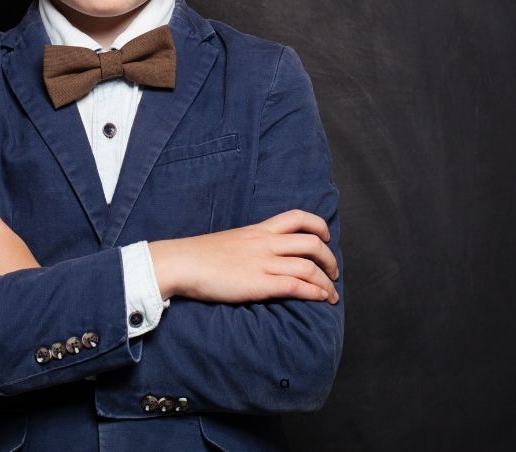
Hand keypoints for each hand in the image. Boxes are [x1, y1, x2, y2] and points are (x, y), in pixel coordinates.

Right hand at [149, 209, 339, 304]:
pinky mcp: (259, 284)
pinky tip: (320, 299)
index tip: (325, 237)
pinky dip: (314, 292)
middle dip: (329, 258)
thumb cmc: (200, 256)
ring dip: (326, 281)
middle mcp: (266, 243)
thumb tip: (260, 257)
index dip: (318, 225)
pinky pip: (296, 285)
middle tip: (334, 272)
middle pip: (311, 242)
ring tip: (331, 293)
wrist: (181, 262)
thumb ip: (250, 245)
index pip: (297, 217)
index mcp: (259, 230)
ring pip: (309, 266)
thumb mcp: (231, 241)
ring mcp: (264, 263)